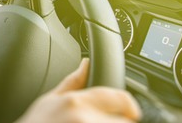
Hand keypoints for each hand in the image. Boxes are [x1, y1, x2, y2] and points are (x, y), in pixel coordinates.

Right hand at [16, 59, 140, 122]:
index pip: (119, 98)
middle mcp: (85, 120)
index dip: (129, 106)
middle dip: (117, 121)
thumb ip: (73, 82)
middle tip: (101, 121)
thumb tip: (86, 64)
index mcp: (75, 102)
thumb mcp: (49, 100)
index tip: (132, 112)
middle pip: (125, 121)